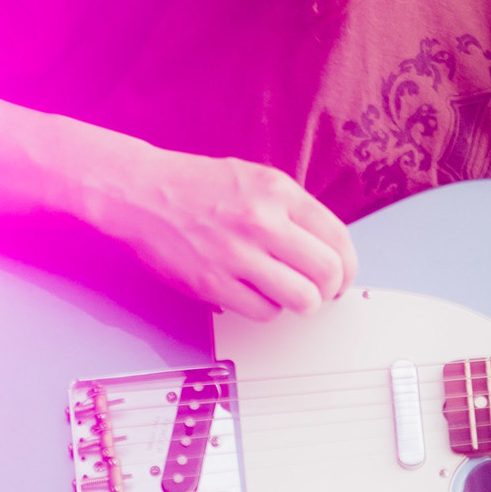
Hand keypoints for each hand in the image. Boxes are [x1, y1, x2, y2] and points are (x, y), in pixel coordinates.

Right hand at [74, 139, 357, 321]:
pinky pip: (263, 312)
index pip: (338, 238)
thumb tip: (327, 249)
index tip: (343, 278)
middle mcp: (262, 221)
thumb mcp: (256, 179)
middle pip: (327, 273)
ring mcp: (237, 253)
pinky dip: (266, 309)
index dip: (348, 267)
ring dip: (301, 304)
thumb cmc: (197, 186)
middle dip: (330, 290)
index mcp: (278, 192)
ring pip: (301, 299)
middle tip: (321, 293)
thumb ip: (293, 210)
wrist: (142, 192)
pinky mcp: (213, 282)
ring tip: (289, 296)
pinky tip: (255, 295)